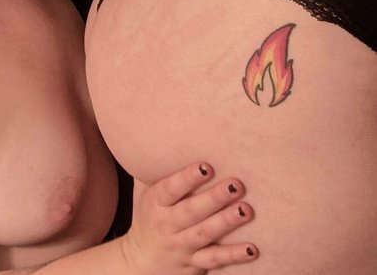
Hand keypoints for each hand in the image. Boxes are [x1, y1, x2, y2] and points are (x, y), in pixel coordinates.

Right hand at [120, 162, 257, 274]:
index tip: (207, 166)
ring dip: (226, 222)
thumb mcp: (145, 191)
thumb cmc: (149, 215)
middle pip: (192, 211)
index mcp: (156, 202)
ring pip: (205, 234)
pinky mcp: (195, 264)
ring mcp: (181, 246)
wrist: (140, 262)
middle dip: (214, 198)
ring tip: (246, 210)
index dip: (188, 178)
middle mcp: (167, 224)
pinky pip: (215, 260)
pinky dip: (233, 256)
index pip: (171, 189)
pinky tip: (252, 248)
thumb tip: (165, 131)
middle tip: (236, 185)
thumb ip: (155, 167)